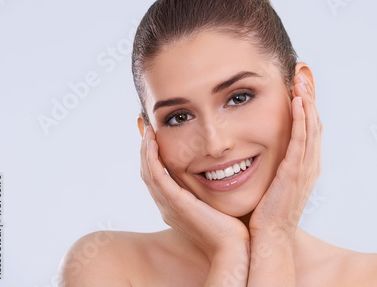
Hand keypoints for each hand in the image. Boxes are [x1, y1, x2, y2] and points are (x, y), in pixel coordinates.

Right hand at [140, 125, 249, 261]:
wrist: (231, 247)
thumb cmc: (229, 227)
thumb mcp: (214, 203)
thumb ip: (209, 189)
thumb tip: (218, 172)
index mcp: (174, 206)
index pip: (156, 177)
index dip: (153, 156)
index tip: (154, 137)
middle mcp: (166, 206)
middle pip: (147, 173)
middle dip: (145, 150)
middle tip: (145, 128)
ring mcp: (168, 205)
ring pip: (148, 173)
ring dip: (145, 150)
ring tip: (147, 131)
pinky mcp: (175, 203)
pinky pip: (157, 177)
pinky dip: (152, 158)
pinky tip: (152, 143)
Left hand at [249, 70, 322, 240]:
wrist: (269, 237)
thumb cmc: (268, 213)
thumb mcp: (276, 184)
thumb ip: (276, 166)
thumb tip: (263, 151)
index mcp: (306, 166)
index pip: (310, 128)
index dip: (308, 106)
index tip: (300, 85)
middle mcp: (310, 164)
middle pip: (315, 122)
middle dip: (310, 97)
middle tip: (303, 74)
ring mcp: (305, 168)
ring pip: (311, 126)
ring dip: (307, 101)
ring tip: (301, 79)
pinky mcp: (294, 172)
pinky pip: (300, 139)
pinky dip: (301, 118)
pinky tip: (297, 101)